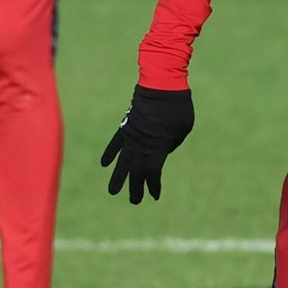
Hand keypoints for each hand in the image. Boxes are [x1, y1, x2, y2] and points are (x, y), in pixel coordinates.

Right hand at [99, 84, 194, 203]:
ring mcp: (131, 137)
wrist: (162, 86)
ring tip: (113, 191)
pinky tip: (104, 164)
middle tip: (134, 201)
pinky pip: (115, 144)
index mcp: (157, 149)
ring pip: (122, 162)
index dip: (153, 186)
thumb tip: (161, 150)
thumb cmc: (178, 108)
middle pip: (136, 172)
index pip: (152, 174)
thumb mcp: (183, 130)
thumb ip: (171, 143)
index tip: (155, 196)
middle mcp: (141, 146)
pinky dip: (109, 154)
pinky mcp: (125, 126)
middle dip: (135, 188)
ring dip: (118, 177)